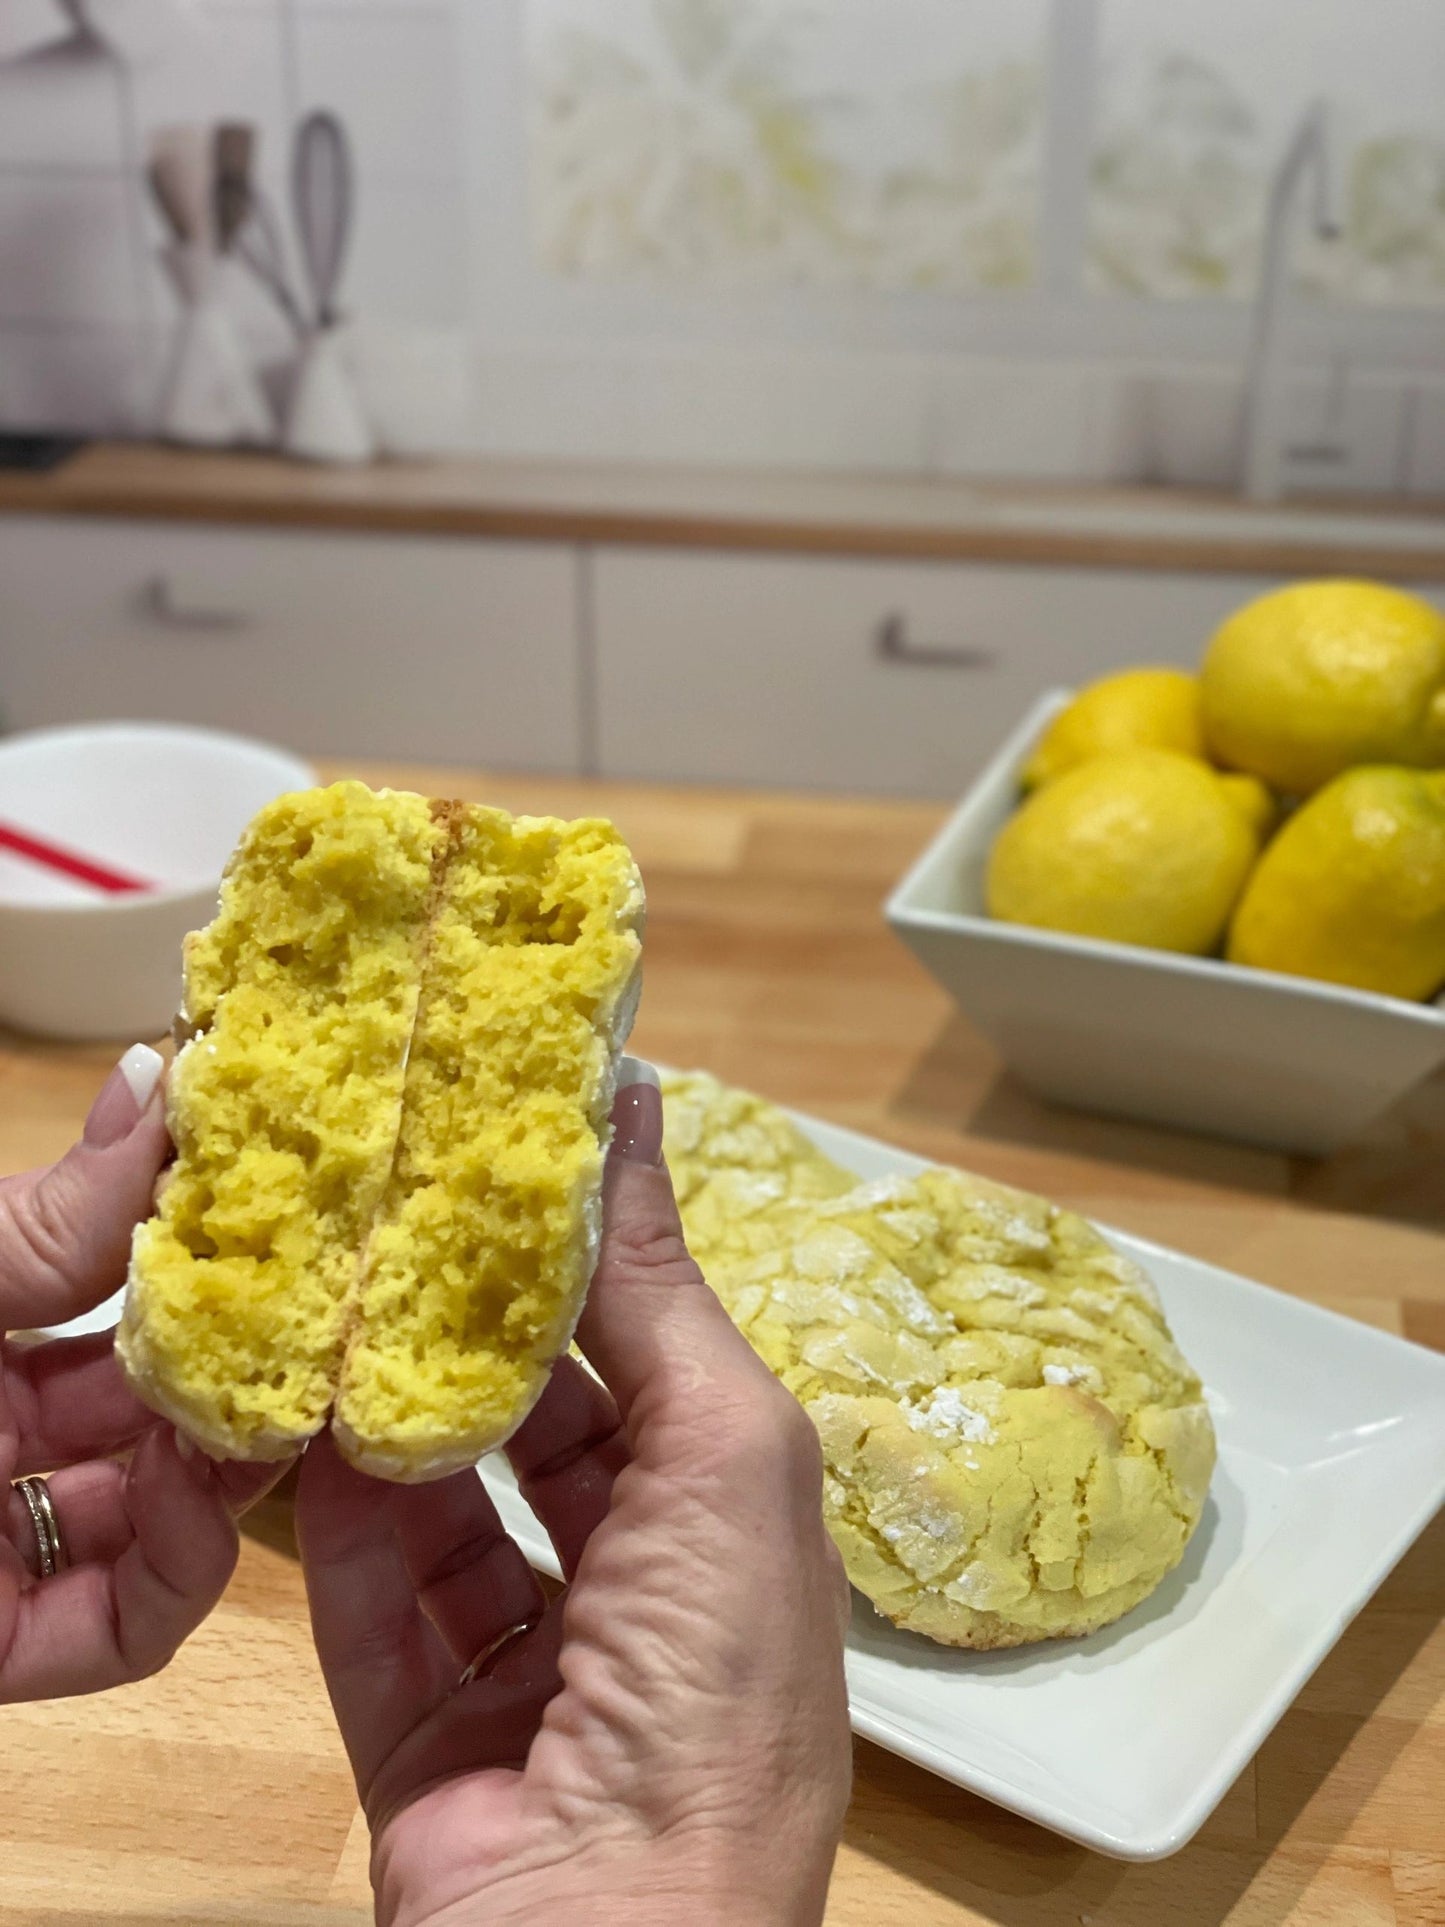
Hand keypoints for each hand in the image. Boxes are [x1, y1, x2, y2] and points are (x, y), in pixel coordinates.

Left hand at [1, 1045, 283, 1700]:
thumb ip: (56, 1212)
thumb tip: (163, 1069)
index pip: (113, 1292)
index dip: (207, 1265)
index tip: (294, 1229)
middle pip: (150, 1405)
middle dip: (240, 1367)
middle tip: (322, 1324)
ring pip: (158, 1516)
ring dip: (229, 1463)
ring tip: (278, 1401)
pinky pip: (122, 1624)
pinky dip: (186, 1565)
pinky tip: (211, 1492)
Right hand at [298, 1070, 852, 1926]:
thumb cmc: (716, 1683)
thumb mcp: (722, 1451)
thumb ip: (655, 1291)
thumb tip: (630, 1102)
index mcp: (739, 1524)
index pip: (651, 1358)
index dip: (582, 1260)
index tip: (499, 1153)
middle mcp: (642, 1588)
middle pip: (542, 1430)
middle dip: (471, 1330)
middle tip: (390, 1216)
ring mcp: (530, 1666)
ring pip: (445, 1509)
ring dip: (391, 1418)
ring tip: (331, 1302)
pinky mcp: (424, 1730)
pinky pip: (370, 1601)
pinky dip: (334, 1521)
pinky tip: (298, 1429)